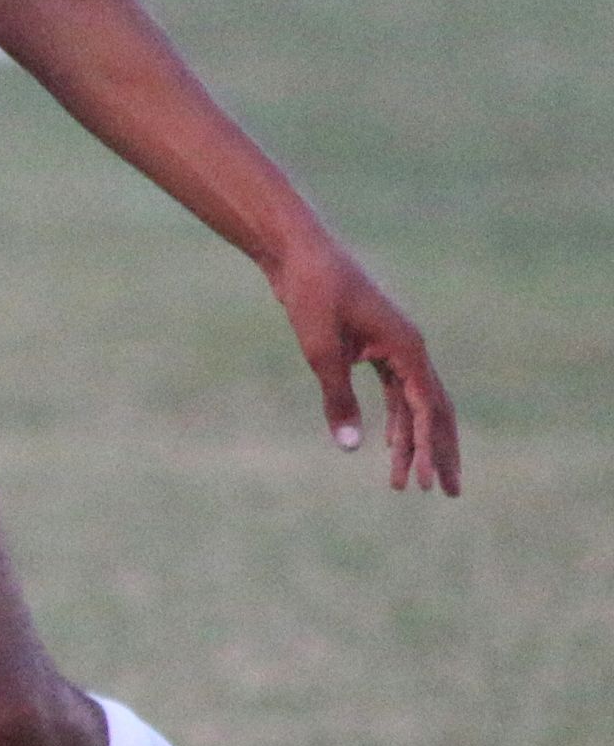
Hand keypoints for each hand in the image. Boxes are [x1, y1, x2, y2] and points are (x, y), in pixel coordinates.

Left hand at [269, 232, 458, 494]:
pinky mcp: (374, 345)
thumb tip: (350, 447)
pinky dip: (396, 418)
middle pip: (434, 409)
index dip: (426, 449)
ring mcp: (394, 346)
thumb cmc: (311, 293)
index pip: (426, 409)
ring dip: (413, 440)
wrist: (297, 252)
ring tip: (408, 481)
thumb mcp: (320, 349)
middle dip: (438, 452)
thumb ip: (337, 398)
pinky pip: (395, 389)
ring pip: (414, 402)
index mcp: (407, 347)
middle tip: (447, 493)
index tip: (421, 485)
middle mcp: (409, 347)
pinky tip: (390, 443)